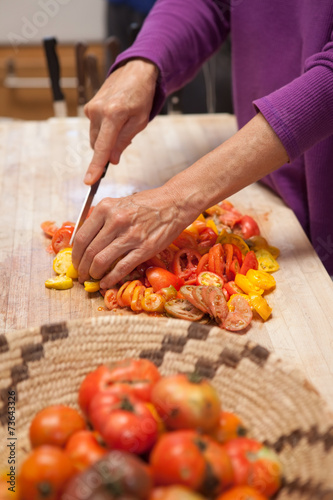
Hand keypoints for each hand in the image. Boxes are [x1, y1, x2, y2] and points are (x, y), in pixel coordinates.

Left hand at [71, 185, 194, 288]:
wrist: (174, 203)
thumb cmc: (148, 203)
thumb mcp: (120, 204)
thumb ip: (103, 219)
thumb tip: (87, 240)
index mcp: (106, 208)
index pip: (82, 236)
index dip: (75, 254)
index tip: (76, 261)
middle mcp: (115, 221)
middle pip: (89, 251)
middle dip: (82, 267)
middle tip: (81, 274)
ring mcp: (130, 236)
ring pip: (101, 261)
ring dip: (93, 274)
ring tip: (93, 278)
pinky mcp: (144, 249)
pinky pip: (121, 268)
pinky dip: (110, 279)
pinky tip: (106, 283)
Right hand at [83, 58, 158, 184]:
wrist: (135, 72)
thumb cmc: (141, 96)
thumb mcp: (139, 122)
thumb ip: (124, 141)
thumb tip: (112, 160)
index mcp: (113, 114)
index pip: (102, 148)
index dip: (96, 167)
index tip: (90, 181)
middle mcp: (98, 111)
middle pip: (97, 145)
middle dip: (107, 151)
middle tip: (123, 142)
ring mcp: (91, 108)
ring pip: (95, 138)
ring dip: (106, 140)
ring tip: (122, 126)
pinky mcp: (89, 107)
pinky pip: (95, 128)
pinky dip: (104, 131)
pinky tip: (115, 121)